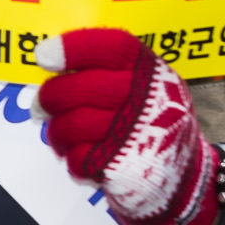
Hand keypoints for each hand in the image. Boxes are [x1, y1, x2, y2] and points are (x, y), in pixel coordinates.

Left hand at [34, 29, 221, 224]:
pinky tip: (82, 156)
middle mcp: (143, 100)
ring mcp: (131, 136)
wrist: (183, 177)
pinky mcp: (121, 169)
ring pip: (69, 126)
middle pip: (75, 89)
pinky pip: (75, 158)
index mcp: (150, 72)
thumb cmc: (151, 121)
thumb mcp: (147, 84)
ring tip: (62, 134)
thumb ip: (108, 68)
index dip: (72, 48)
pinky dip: (72, 159)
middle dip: (48, 98)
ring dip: (56, 132)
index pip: (110, 47)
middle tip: (41, 107)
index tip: (43, 56)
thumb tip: (50, 58)